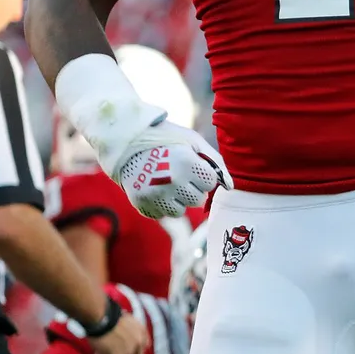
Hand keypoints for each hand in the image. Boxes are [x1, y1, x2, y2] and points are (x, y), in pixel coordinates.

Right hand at [90, 311, 148, 353]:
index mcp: (142, 332)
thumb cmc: (110, 315)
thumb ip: (130, 329)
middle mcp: (139, 343)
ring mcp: (130, 352)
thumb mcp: (127, 319)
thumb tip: (125, 332)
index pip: (145, 346)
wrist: (102, 319)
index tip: (128, 349)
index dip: (136, 349)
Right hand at [115, 120, 231, 218]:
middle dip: (193, 188)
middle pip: (198, 200)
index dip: (204, 175)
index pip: (210, 183)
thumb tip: (230, 186)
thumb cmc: (165, 139)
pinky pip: (162, 214)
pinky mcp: (141, 204)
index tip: (193, 166)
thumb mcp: (192, 141)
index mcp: (186, 162)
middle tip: (180, 174)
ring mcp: (155, 194)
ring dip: (178, 199)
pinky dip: (162, 204)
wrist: (125, 141)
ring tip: (168, 181)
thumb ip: (215, 162)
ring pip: (181, 211)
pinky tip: (156, 188)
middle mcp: (171, 181)